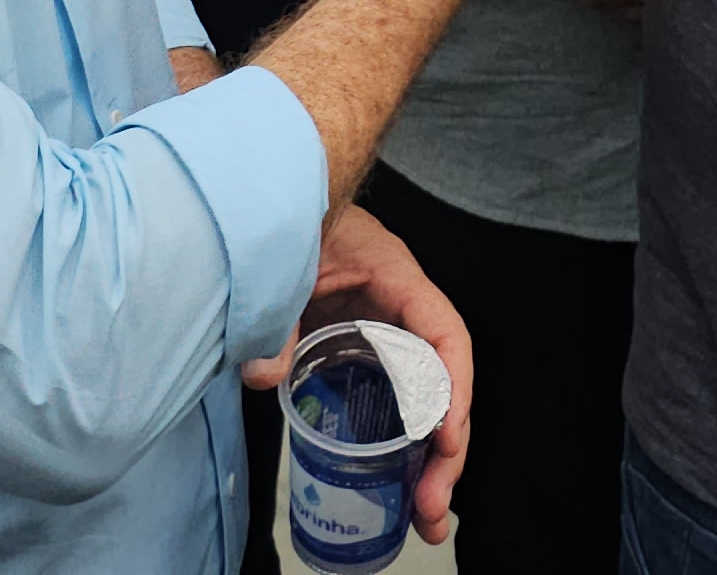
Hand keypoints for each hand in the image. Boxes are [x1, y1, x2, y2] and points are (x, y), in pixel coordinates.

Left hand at [243, 205, 473, 544]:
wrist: (265, 197)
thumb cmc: (284, 212)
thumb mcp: (283, 260)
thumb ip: (275, 316)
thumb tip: (265, 374)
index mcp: (396, 277)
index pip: (444, 336)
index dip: (452, 391)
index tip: (446, 441)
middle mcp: (400, 310)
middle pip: (442, 385)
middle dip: (445, 451)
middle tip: (433, 509)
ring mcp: (382, 334)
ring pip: (421, 401)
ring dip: (428, 460)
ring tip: (426, 519)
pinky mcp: (358, 351)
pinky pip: (392, 401)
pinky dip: (399, 445)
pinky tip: (398, 487)